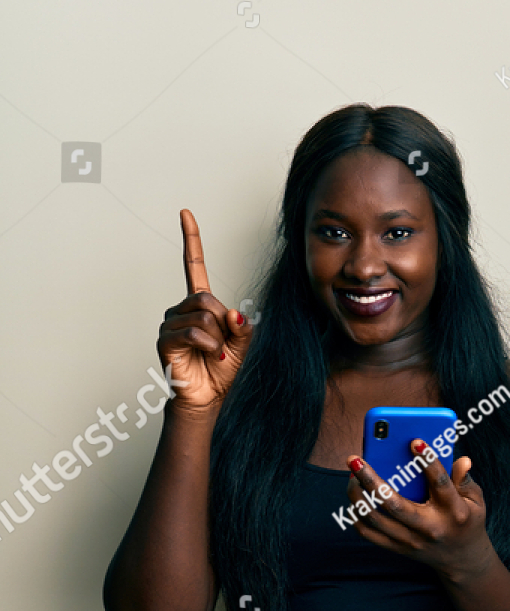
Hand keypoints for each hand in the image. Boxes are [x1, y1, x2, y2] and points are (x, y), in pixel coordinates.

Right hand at [155, 209, 253, 415]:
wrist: (209, 396)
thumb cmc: (224, 369)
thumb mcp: (243, 342)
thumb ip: (243, 324)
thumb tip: (232, 312)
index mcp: (200, 304)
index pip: (193, 265)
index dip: (191, 239)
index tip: (186, 213)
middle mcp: (181, 309)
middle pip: (207, 298)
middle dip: (223, 324)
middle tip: (222, 344)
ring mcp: (170, 323)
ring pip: (203, 317)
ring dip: (217, 339)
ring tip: (214, 354)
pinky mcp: (165, 340)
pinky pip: (194, 332)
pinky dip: (209, 346)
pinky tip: (208, 357)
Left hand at [345, 441, 496, 583]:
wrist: (462, 558)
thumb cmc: (468, 520)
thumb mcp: (476, 500)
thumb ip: (465, 479)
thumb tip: (462, 460)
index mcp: (454, 511)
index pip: (440, 484)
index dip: (428, 462)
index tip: (415, 442)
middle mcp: (430, 527)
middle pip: (394, 504)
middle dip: (370, 480)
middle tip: (355, 460)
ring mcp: (412, 541)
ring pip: (375, 519)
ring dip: (357, 496)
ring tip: (352, 476)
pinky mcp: (399, 548)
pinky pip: (369, 534)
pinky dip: (356, 516)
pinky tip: (355, 498)